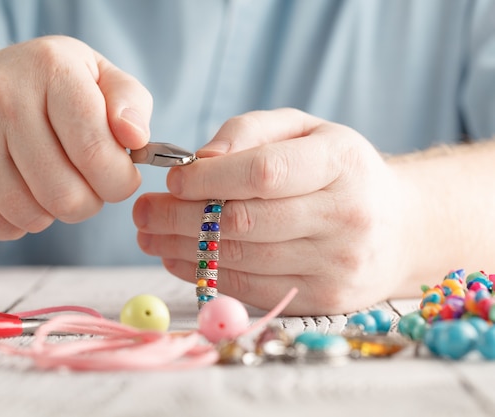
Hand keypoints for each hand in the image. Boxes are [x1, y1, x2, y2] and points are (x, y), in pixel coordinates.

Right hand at [0, 36, 151, 238]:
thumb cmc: (38, 90)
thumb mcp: (94, 76)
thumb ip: (130, 104)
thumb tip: (136, 138)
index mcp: (50, 68)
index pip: (97, 152)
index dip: (120, 180)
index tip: (119, 176)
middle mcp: (2, 97)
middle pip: (67, 195)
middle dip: (90, 202)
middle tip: (87, 185)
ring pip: (33, 216)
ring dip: (54, 213)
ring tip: (50, 183)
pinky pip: (2, 226)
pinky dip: (20, 221)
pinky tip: (18, 190)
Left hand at [133, 109, 415, 314]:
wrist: (397, 227)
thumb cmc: (338, 170)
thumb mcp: (304, 130)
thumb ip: (249, 131)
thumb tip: (200, 160)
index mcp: (341, 163)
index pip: (263, 173)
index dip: (208, 180)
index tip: (172, 179)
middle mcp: (345, 216)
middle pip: (244, 222)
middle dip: (180, 218)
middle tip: (143, 213)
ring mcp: (336, 264)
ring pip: (241, 260)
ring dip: (182, 250)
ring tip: (149, 236)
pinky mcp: (322, 298)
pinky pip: (250, 288)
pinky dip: (204, 274)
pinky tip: (177, 258)